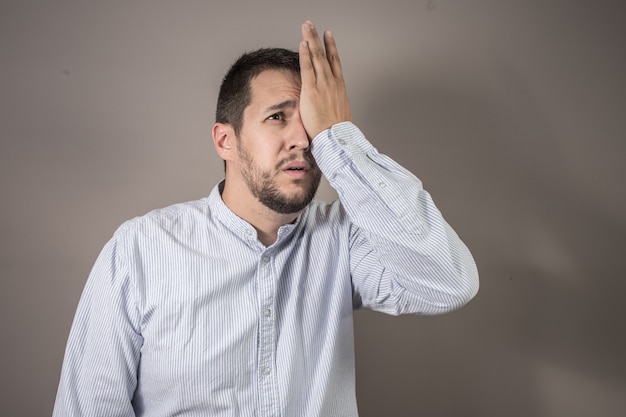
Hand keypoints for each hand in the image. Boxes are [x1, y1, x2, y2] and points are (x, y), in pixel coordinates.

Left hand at [298, 20, 351, 139]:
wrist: (336, 138)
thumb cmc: (337, 133)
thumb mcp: (339, 115)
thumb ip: (333, 105)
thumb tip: (330, 107)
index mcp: (340, 88)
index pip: (335, 63)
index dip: (331, 48)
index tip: (328, 37)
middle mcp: (333, 82)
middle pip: (325, 55)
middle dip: (319, 38)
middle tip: (313, 26)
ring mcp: (323, 84)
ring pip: (317, 56)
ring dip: (311, 39)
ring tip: (307, 26)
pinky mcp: (312, 89)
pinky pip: (308, 67)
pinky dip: (305, 54)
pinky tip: (302, 43)